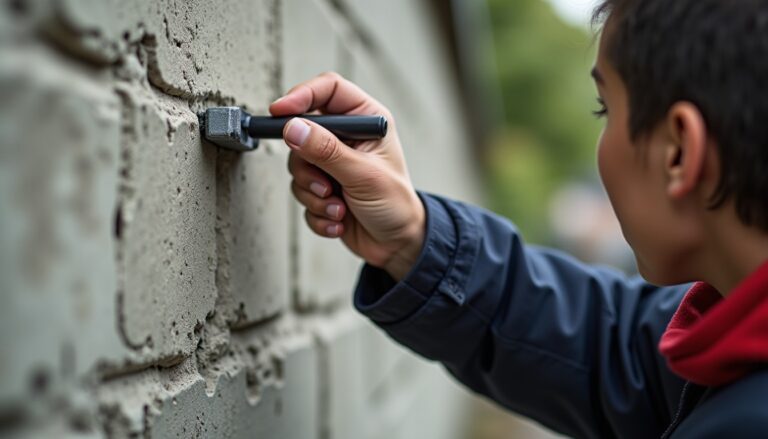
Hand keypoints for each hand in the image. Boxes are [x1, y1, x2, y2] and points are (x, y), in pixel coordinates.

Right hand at [270, 72, 424, 280]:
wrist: (397, 244)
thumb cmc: (396, 203)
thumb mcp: (363, 174)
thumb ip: (327, 150)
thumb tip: (293, 128)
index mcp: (365, 120)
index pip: (328, 90)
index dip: (302, 95)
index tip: (280, 112)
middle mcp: (346, 137)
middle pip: (302, 133)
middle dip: (308, 167)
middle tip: (325, 187)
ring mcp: (331, 163)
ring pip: (297, 167)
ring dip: (314, 195)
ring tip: (338, 209)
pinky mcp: (322, 188)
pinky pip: (301, 194)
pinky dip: (317, 212)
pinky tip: (340, 220)